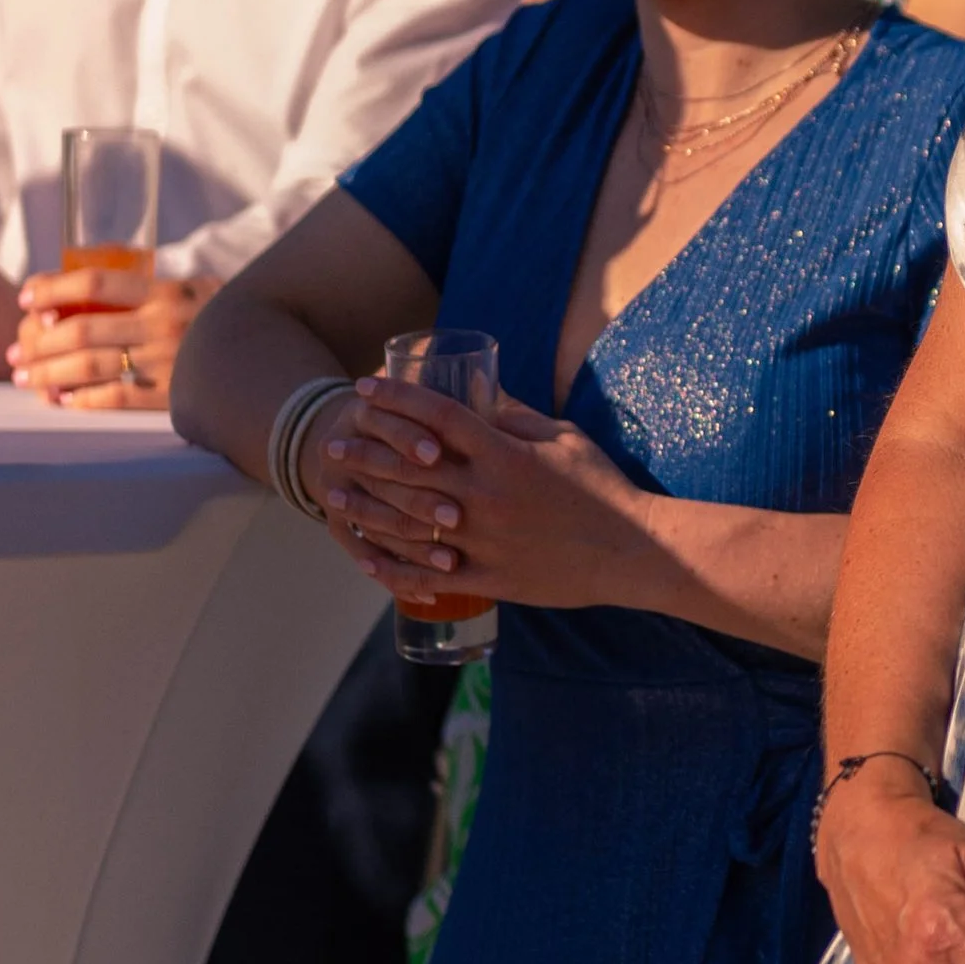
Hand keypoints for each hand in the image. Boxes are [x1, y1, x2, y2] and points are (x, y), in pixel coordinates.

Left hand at [10, 269, 212, 411]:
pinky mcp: (175, 396)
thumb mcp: (199, 290)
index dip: (53, 289)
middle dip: (39, 342)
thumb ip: (154, 289)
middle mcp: (163, 324)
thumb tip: (86, 289)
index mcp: (166, 291)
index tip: (26, 298)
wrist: (278, 355)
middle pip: (81, 330)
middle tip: (14, 352)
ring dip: (49, 374)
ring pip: (90, 367)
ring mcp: (168, 362)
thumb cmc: (231, 319)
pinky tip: (63, 401)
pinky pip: (117, 398)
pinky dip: (83, 400)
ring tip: (26, 379)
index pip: (95, 283)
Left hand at [313, 376, 642, 607]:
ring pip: (408, 523)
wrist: (631, 550)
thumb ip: (515, 416)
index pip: (436, 416)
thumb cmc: (600, 487)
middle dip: (364, 450)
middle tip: (333, 442)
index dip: (396, 397)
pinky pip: (430, 576)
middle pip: (408, 467)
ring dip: (365, 506)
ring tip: (334, 494)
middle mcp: (486, 495)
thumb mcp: (561, 438)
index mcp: (504, 454)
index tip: (365, 386)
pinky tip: (366, 559)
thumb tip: (479, 390)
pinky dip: (394, 568)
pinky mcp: (490, 577)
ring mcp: (485, 540)